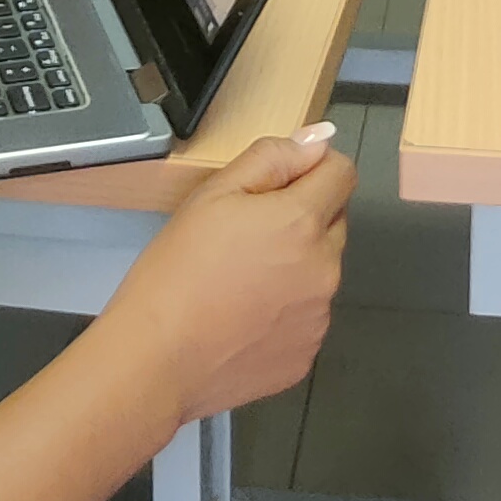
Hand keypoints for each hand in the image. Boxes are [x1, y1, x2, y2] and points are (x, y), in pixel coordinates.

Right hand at [98, 124, 353, 423]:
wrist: (157, 359)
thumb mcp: (213, 195)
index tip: (280, 183)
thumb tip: (318, 141)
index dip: (314, 168)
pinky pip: (306, 319)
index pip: (342, 174)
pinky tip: (242, 320)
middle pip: (333, 224)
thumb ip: (272, 159)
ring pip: (319, 274)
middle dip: (302, 219)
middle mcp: (325, 270)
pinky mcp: (305, 357)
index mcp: (303, 222)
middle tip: (246, 236)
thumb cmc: (177, 270)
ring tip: (239, 283)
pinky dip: (284, 314)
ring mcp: (319, 319)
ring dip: (294, 268)